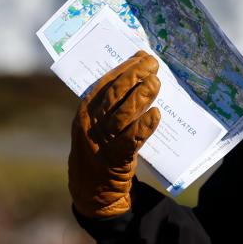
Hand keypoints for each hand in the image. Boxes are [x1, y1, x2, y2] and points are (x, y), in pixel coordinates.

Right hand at [68, 50, 161, 217]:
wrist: (92, 187)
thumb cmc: (101, 145)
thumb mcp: (99, 121)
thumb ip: (114, 100)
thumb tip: (139, 68)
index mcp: (85, 110)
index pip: (105, 83)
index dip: (124, 68)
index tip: (141, 56)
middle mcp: (91, 124)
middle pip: (114, 96)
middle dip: (134, 76)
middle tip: (153, 64)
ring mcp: (102, 142)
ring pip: (123, 115)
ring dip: (141, 96)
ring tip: (156, 82)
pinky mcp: (116, 159)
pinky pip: (132, 139)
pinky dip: (145, 126)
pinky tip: (156, 114)